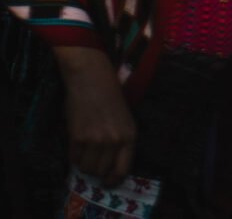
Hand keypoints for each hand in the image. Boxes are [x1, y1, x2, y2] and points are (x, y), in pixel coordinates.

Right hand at [56, 46, 134, 184]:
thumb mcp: (124, 118)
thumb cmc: (109, 97)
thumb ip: (120, 140)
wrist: (92, 78)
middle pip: (101, 171)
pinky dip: (73, 155)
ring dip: (83, 163)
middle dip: (95, 169)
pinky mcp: (78, 136)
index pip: (123, 168)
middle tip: (92, 158)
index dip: (113, 179)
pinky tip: (77, 141)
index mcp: (130, 134)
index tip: (107, 181)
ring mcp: (96, 139)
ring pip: (86, 167)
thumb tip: (110, 167)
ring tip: (84, 149)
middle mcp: (115, 139)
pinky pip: (73, 158)